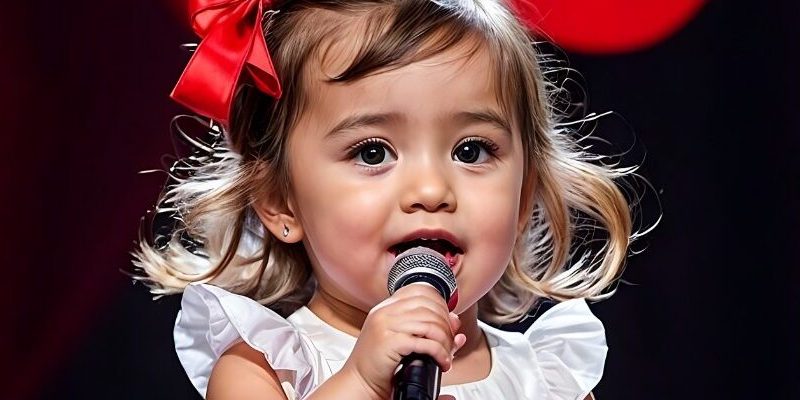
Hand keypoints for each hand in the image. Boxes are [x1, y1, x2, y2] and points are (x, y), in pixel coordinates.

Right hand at [340, 284, 466, 399]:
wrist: (359, 383)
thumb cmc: (379, 364)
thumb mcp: (404, 340)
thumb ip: (427, 328)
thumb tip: (455, 321)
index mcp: (386, 308)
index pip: (420, 291)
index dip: (440, 304)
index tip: (446, 322)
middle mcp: (385, 312)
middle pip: (429, 307)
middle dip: (446, 325)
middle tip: (450, 342)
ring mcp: (386, 325)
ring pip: (430, 324)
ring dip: (445, 341)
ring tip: (446, 355)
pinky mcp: (390, 342)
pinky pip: (426, 342)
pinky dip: (440, 353)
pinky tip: (442, 362)